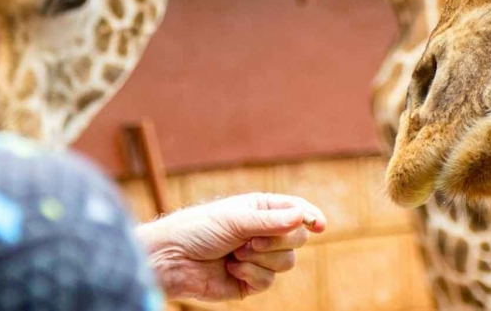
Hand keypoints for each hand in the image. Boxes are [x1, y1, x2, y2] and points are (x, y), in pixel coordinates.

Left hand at [136, 193, 325, 301]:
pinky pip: (268, 281)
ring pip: (287, 262)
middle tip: (251, 240)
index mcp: (261, 209)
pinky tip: (231, 268)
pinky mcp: (249, 281)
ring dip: (262, 258)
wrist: (171, 259)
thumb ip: (271, 221)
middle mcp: (263, 233)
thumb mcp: (236, 219)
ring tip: (236, 253)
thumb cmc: (199, 229)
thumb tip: (302, 217)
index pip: (296, 211)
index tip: (319, 225)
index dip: (311, 217)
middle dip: (277, 241)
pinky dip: (251, 273)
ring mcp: (258, 258)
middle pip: (297, 238)